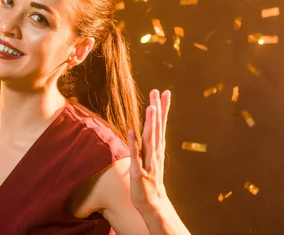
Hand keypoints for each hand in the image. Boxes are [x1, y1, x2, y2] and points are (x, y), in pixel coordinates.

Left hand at [127, 89, 170, 214]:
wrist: (152, 204)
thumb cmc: (149, 179)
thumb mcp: (150, 157)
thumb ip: (149, 141)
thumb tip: (150, 127)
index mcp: (157, 148)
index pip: (160, 124)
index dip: (162, 108)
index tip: (164, 92)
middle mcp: (155, 153)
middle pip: (156, 128)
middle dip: (157, 109)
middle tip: (158, 92)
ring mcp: (148, 162)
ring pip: (149, 140)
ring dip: (150, 124)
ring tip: (151, 107)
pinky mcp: (139, 172)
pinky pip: (135, 156)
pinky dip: (134, 143)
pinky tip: (131, 130)